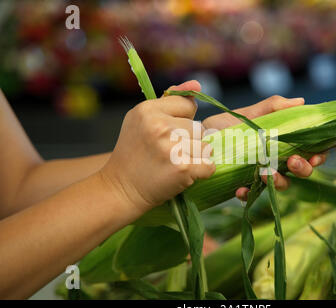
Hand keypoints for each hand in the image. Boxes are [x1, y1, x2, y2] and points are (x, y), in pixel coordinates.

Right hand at [100, 80, 214, 213]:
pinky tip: (183, 174)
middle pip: (198, 127)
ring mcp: (171, 147)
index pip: (188, 105)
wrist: (121, 189)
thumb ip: (172, 100)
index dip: (182, 121)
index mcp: (148, 110)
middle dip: (189, 140)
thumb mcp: (144, 120)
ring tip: (173, 163)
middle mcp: (159, 125)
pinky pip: (209, 165)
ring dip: (196, 156)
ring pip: (205, 146)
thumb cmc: (135, 153)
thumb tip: (197, 85)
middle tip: (167, 153)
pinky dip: (201, 172)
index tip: (166, 134)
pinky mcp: (182, 168)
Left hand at [203, 95, 326, 200]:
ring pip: (280, 185)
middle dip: (303, 169)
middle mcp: (275, 161)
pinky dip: (247, 193)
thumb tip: (300, 101)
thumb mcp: (247, 114)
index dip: (318, 155)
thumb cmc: (224, 126)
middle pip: (300, 171)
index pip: (309, 151)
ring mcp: (259, 175)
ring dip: (278, 181)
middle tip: (294, 161)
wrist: (195, 138)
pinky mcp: (242, 186)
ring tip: (267, 173)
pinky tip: (240, 189)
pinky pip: (250, 195)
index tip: (315, 154)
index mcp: (281, 144)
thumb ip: (272, 107)